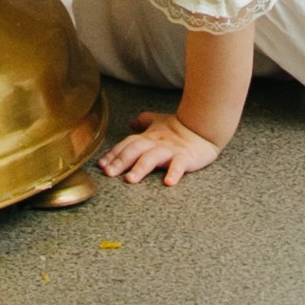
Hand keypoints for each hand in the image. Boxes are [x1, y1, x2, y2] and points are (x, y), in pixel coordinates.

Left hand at [99, 112, 223, 187]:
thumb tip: (130, 123)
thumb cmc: (179, 128)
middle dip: (120, 161)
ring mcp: (170, 150)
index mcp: (148, 137)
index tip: (101, 165)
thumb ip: (143, 122)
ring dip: (140, 168)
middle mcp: (156, 143)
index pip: (127, 144)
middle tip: (108, 173)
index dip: (113, 154)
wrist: (203, 127)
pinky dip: (174, 172)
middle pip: (135, 150)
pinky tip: (169, 182)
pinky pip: (179, 165)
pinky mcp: (186, 157)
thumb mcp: (158, 122)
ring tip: (130, 180)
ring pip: (152, 158)